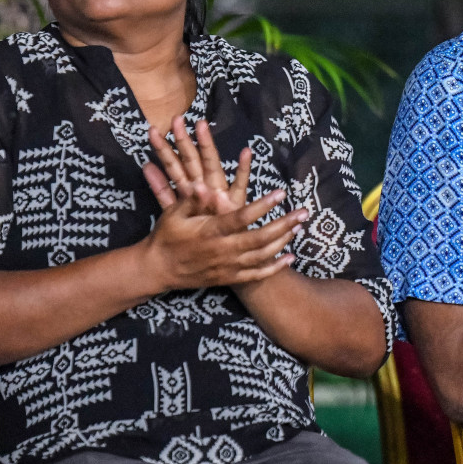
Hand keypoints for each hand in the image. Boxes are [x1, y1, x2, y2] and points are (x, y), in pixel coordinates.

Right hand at [139, 120, 305, 291]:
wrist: (158, 269)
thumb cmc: (167, 235)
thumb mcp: (175, 213)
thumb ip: (193, 200)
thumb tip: (204, 185)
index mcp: (209, 231)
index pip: (241, 217)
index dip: (262, 206)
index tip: (281, 193)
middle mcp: (221, 250)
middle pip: (259, 238)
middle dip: (284, 224)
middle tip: (304, 212)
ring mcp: (226, 267)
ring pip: (261, 256)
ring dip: (283, 242)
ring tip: (299, 227)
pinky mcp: (227, 278)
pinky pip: (255, 275)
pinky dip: (274, 268)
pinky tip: (290, 258)